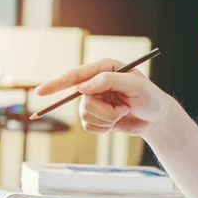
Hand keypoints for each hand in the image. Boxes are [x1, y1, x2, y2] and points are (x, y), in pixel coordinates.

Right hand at [36, 59, 176, 136]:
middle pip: (81, 101)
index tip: (41, 92)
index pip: (75, 75)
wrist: (156, 118)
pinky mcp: (96, 117)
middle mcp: (95, 84)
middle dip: (102, 111)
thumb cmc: (150, 97)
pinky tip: (117, 122)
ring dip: (106, 120)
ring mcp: (94, 101)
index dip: (57, 84)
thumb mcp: (134, 84)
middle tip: (122, 110)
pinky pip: (89, 126)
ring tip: (122, 114)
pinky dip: (104, 128)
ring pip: (85, 115)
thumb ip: (108, 80)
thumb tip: (83, 86)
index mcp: (103, 69)